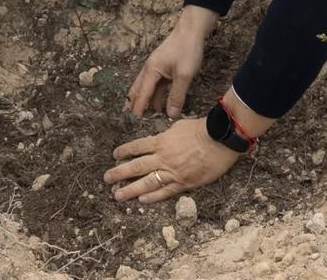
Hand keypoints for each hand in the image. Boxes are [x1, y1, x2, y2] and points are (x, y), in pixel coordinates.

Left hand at [106, 116, 238, 203]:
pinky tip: (141, 201)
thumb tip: (158, 140)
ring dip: (130, 190)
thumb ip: (166, 135)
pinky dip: (153, 197)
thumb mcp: (178, 127)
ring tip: (117, 196)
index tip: (114, 155)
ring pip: (147, 182)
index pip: (137, 146)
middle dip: (119, 173)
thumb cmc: (201, 130)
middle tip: (106, 179)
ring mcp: (173, 172)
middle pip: (136, 166)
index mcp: (161, 141)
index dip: (124, 151)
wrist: (220, 140)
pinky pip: (165, 192)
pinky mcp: (184, 183)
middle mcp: (163, 158)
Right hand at [127, 7, 214, 118]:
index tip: (132, 124)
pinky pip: (155, 85)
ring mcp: (156, 68)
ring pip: (146, 88)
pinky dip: (153, 95)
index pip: (141, 95)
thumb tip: (170, 115)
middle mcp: (149, 70)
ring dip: (144, 101)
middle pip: (137, 90)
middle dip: (133, 105)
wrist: (192, 30)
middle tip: (128, 120)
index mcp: (151, 71)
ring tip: (142, 116)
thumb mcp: (184, 74)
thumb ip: (177, 95)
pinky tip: (157, 104)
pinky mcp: (164, 68)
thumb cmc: (187, 49)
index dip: (137, 110)